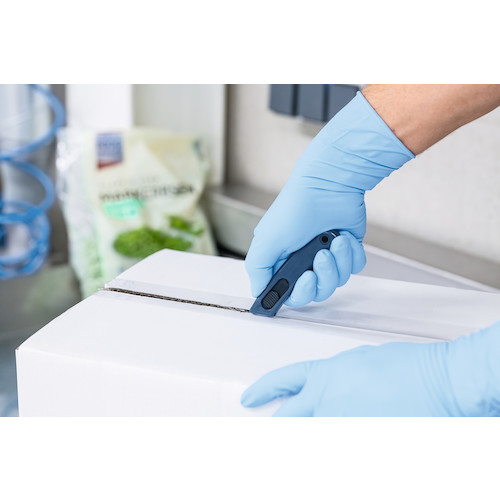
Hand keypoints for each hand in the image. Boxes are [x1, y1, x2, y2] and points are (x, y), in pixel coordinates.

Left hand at [241, 322, 499, 416]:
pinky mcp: (357, 440)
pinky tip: (347, 430)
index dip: (263, 389)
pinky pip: (335, 447)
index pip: (282, 381)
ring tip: (314, 425)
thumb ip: (335, 381)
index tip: (250, 396)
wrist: (435, 381)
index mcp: (325, 375)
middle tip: (264, 428)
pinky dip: (331, 440)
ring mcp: (341, 423)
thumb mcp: (358, 364)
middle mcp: (327, 401)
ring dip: (306, 433)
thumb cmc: (405, 366)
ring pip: (309, 434)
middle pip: (287, 418)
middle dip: (276, 425)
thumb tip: (329, 392)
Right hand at [245, 91, 413, 306]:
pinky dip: (350, 254)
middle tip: (319, 258)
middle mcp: (305, 263)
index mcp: (283, 263)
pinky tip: (343, 237)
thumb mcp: (265, 241)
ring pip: (337, 281)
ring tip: (332, 241)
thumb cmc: (293, 210)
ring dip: (336, 263)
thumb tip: (258, 293)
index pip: (291, 294)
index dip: (299, 293)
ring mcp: (327, 257)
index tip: (303, 280)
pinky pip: (354, 268)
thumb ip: (258, 270)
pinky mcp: (347, 250)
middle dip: (320, 278)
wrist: (326, 186)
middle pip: (316, 292)